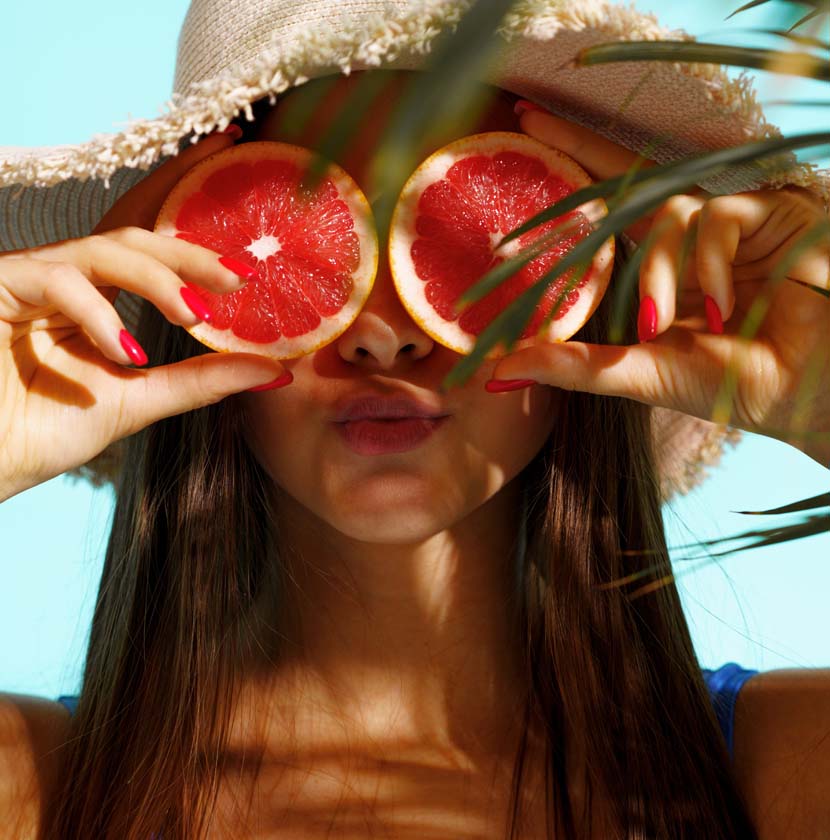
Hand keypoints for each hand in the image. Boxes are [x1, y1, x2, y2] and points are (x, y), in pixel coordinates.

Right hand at [0, 130, 285, 501]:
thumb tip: (277, 370)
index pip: (149, 235)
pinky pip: (58, 281)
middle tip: (242, 273)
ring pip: (104, 250)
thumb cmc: (47, 427)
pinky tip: (128, 354)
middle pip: (136, 236)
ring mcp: (31, 276)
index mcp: (99, 294)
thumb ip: (203, 380)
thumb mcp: (141, 397)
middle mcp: (68, 275)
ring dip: (157, 280)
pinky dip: (97, 315)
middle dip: (191, 251)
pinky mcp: (0, 285)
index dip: (186, 190)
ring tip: (197, 316)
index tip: (234, 150)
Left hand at [491, 106, 829, 466]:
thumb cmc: (731, 387)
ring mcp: (728, 222)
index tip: (521, 135)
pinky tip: (718, 306)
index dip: (568, 174)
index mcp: (660, 268)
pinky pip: (716, 216)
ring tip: (659, 324)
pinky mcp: (772, 212)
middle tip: (528, 119)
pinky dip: (707, 262)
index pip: (606, 213)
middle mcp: (689, 237)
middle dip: (578, 146)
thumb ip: (574, 367)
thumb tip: (497, 372)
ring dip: (658, 271)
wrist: (810, 394)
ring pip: (667, 213)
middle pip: (628, 180)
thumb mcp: (640, 373)